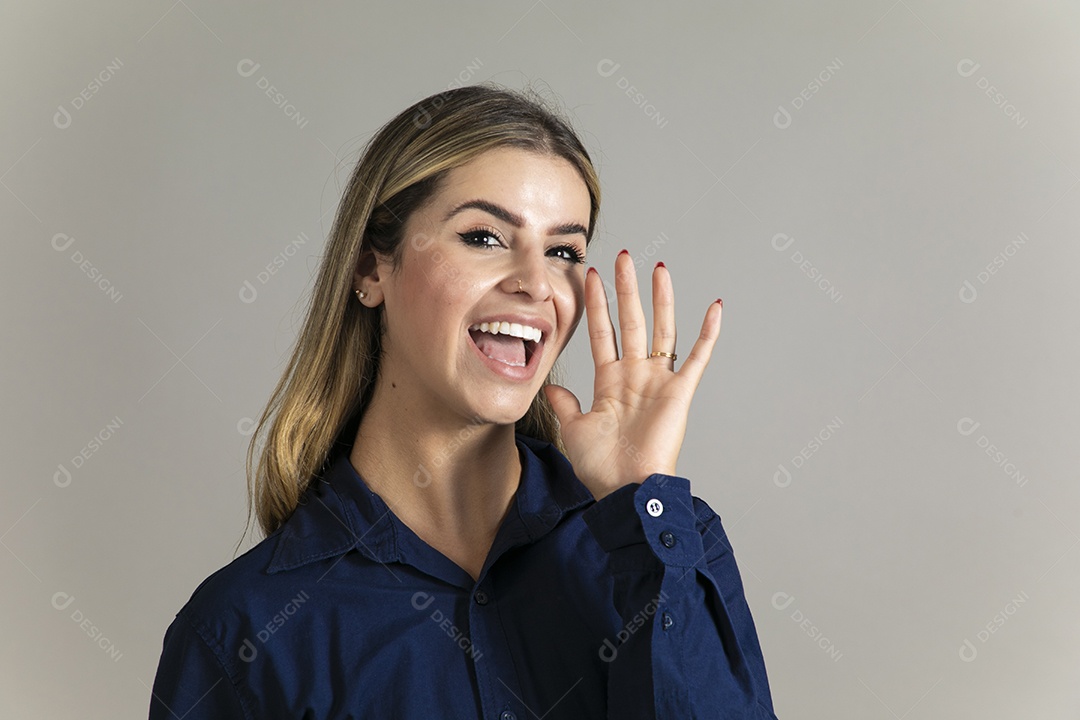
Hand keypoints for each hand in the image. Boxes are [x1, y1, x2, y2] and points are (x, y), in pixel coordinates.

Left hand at [543, 250, 722, 500]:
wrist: (625, 489)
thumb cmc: (602, 466)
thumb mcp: (574, 429)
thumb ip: (565, 404)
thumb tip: (550, 385)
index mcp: (610, 381)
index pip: (602, 332)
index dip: (596, 304)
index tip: (591, 276)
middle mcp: (635, 375)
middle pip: (631, 321)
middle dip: (626, 289)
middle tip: (624, 256)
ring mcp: (658, 381)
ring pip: (662, 329)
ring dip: (661, 298)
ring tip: (658, 268)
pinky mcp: (680, 392)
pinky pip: (698, 357)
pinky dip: (708, 332)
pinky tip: (715, 307)